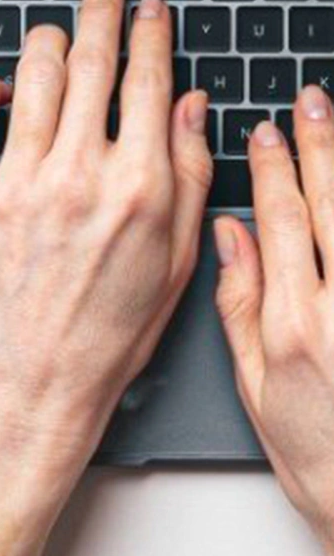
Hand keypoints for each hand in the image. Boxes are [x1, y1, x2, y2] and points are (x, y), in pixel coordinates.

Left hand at [0, 0, 211, 510]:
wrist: (31, 382)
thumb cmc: (104, 336)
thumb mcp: (173, 264)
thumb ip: (187, 176)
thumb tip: (189, 105)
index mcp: (136, 185)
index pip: (146, 80)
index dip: (150, 31)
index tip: (148, 7)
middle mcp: (76, 173)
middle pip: (91, 61)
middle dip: (100, 7)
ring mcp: (15, 182)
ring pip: (32, 78)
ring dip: (47, 41)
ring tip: (54, 30)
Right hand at [214, 86, 333, 555]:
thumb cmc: (314, 454)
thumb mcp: (252, 384)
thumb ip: (240, 304)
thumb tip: (231, 239)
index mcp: (293, 323)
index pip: (280, 223)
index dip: (272, 170)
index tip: (266, 133)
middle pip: (331, 206)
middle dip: (320, 145)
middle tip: (313, 101)